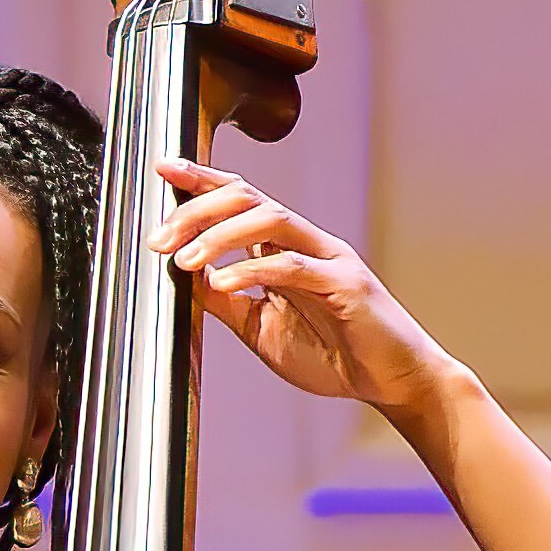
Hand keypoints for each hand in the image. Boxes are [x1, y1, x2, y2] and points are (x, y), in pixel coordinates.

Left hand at [157, 156, 465, 429]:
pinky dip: (253, 271)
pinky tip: (221, 282)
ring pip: (271, 220)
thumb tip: (186, 280)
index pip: (241, 200)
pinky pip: (293, 267)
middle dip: (197, 211)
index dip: (202, 180)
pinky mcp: (345, 285)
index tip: (164, 169)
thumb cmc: (334, 353)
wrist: (391, 380)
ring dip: (220, 236)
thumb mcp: (261, 327)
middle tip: (159, 238)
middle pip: (248, 199)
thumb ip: (227, 302)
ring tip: (185, 259)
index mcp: (286, 248)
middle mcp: (307, 243)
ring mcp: (328, 259)